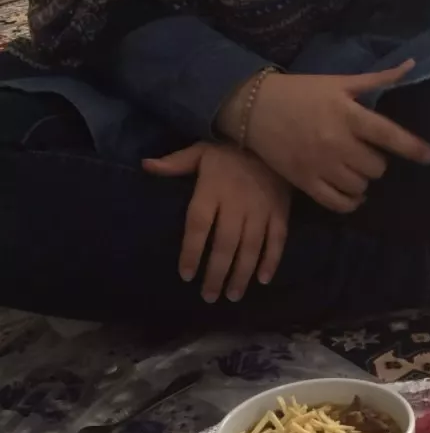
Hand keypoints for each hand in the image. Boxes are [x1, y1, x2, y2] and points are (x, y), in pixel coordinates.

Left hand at [143, 142, 290, 301]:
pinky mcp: (280, 213)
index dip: (191, 252)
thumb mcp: (199, 151)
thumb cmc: (229, 149)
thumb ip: (174, 163)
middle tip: (209, 297)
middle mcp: (236, 204)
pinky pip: (277, 241)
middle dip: (216, 274)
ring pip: (250, 249)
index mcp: (212, 190)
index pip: (198, 226)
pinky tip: (263, 280)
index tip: (186, 275)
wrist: (270, 136)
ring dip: (241, 275)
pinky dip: (271, 261)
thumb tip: (146, 166)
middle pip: (224, 245)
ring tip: (233, 295)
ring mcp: (260, 210)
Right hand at [219, 60, 429, 213]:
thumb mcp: (338, 82)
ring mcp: (321, 166)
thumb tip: (410, 66)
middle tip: (364, 153)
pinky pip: (340, 204)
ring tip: (353, 169)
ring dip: (363, 180)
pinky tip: (352, 193)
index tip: (429, 156)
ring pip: (360, 187)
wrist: (255, 108)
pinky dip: (351, 202)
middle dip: (376, 161)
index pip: (387, 135)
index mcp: (347, 115)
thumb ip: (375, 80)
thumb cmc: (301, 93)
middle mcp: (336, 143)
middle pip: (376, 167)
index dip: (412, 147)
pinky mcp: (307, 184)